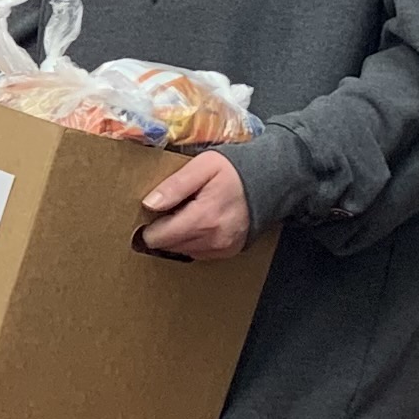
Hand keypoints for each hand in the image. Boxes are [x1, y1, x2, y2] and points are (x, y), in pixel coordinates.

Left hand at [137, 149, 256, 260]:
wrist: (269, 181)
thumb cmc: (234, 171)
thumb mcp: (202, 166)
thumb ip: (175, 186)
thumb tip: (149, 204)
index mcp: (203, 219)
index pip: (159, 237)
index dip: (150, 224)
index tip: (155, 210)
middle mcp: (213, 239)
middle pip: (168, 246)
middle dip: (165, 229)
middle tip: (175, 207)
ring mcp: (222, 248)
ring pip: (182, 251)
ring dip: (178, 236)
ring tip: (190, 212)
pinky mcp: (228, 251)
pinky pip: (198, 252)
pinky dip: (193, 240)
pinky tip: (201, 221)